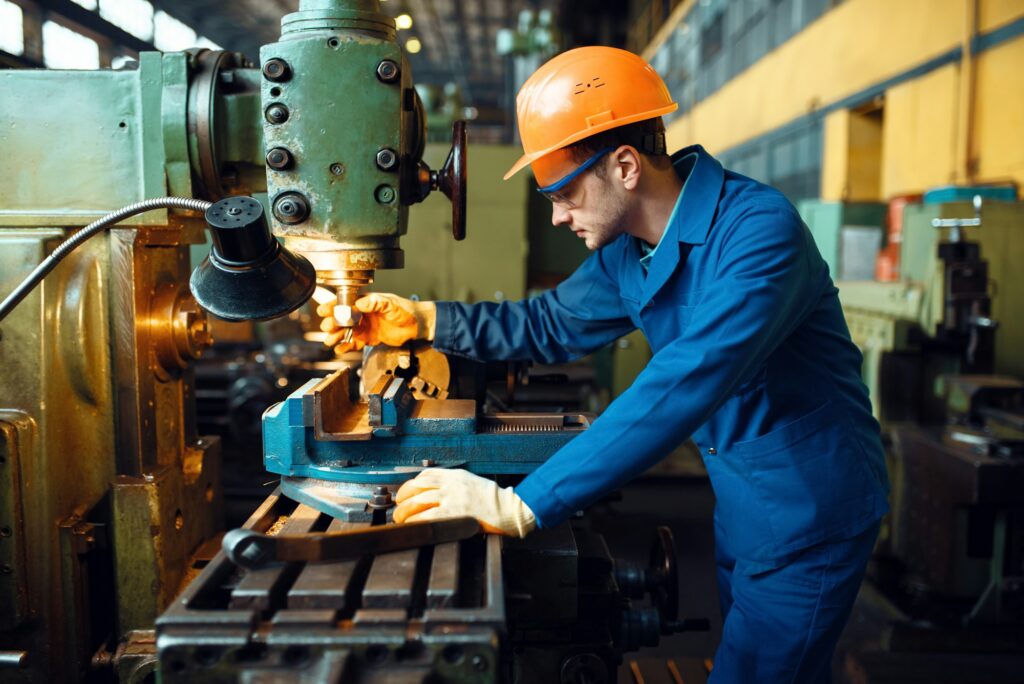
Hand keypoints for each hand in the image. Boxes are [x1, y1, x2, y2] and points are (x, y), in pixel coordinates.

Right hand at [316, 293, 435, 353]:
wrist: (417, 326)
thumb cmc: (406, 311)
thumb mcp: (391, 304)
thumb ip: (376, 302)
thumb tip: (360, 302)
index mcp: (366, 302)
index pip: (345, 303)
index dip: (334, 307)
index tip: (324, 311)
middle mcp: (362, 314)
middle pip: (342, 318)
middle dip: (333, 323)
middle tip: (327, 327)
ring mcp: (365, 327)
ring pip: (346, 331)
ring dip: (336, 335)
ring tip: (330, 340)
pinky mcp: (369, 338)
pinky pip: (354, 343)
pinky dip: (346, 346)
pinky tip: (339, 349)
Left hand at [394, 469, 536, 537]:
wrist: (509, 508)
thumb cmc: (494, 500)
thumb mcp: (472, 483)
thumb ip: (454, 486)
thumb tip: (434, 496)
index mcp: (456, 475)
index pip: (426, 474)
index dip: (411, 484)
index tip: (405, 492)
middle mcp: (451, 484)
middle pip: (417, 487)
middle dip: (403, 497)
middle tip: (398, 507)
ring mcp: (452, 498)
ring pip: (418, 500)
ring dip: (404, 511)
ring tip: (400, 519)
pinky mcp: (454, 513)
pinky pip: (427, 516)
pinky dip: (415, 521)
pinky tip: (411, 525)